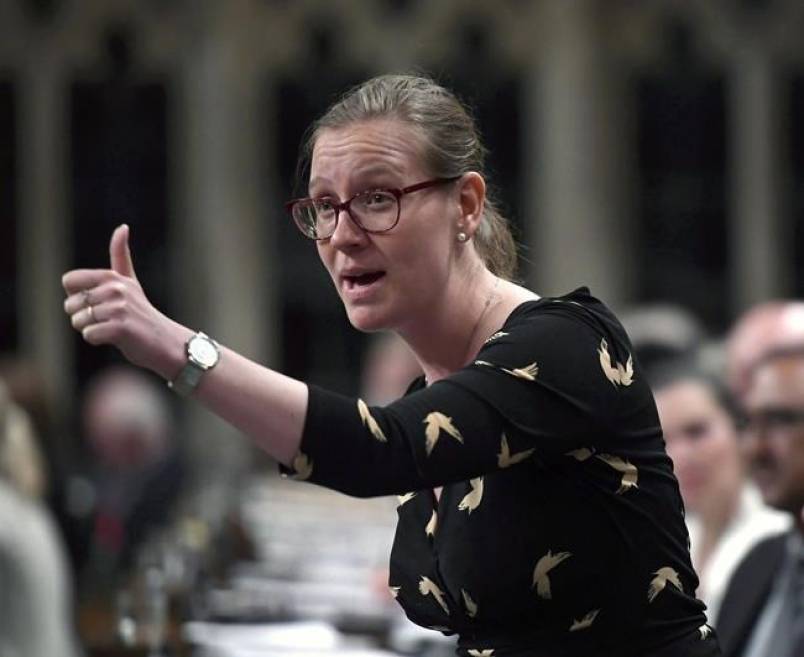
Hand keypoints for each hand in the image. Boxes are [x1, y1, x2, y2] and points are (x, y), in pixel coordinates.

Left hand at [62, 225, 186, 377]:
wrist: (164, 342)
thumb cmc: (141, 314)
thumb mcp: (130, 282)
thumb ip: (121, 256)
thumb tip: (123, 227)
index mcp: (113, 277)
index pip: (69, 281)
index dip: (77, 296)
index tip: (98, 303)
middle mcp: (117, 289)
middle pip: (70, 304)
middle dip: (82, 318)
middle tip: (107, 320)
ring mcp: (120, 308)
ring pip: (79, 321)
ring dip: (90, 330)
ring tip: (112, 329)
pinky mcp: (122, 328)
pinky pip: (89, 334)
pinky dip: (96, 340)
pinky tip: (114, 338)